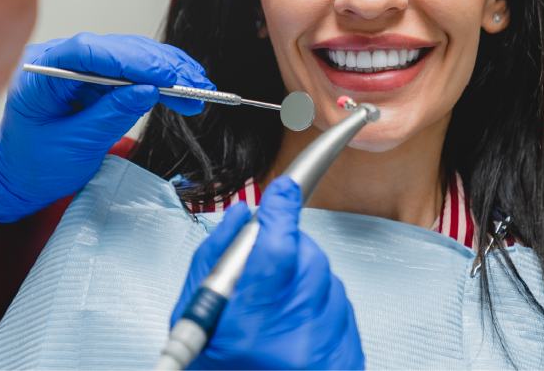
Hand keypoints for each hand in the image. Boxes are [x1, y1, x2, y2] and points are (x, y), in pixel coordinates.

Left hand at [0, 32, 213, 221]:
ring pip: (129, 55)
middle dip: (161, 66)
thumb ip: (111, 115)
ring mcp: (76, 64)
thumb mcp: (75, 147)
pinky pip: (130, 70)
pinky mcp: (93, 74)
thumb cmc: (34, 166)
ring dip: (167, 71)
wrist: (17, 178)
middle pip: (116, 49)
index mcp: (39, 73)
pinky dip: (158, 80)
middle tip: (197, 84)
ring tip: (199, 88)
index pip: (89, 52)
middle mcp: (57, 58)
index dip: (132, 60)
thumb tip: (150, 90)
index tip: (168, 76)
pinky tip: (183, 88)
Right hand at [172, 176, 363, 370]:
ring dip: (301, 278)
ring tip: (273, 312)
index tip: (283, 190)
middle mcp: (296, 338)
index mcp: (250, 327)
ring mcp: (327, 349)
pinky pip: (339, 303)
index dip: (282, 209)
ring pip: (325, 276)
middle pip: (305, 256)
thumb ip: (213, 259)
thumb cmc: (216, 366)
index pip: (278, 247)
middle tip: (261, 275)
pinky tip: (292, 327)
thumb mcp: (195, 318)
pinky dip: (317, 303)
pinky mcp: (349, 355)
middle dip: (285, 250)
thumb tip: (243, 216)